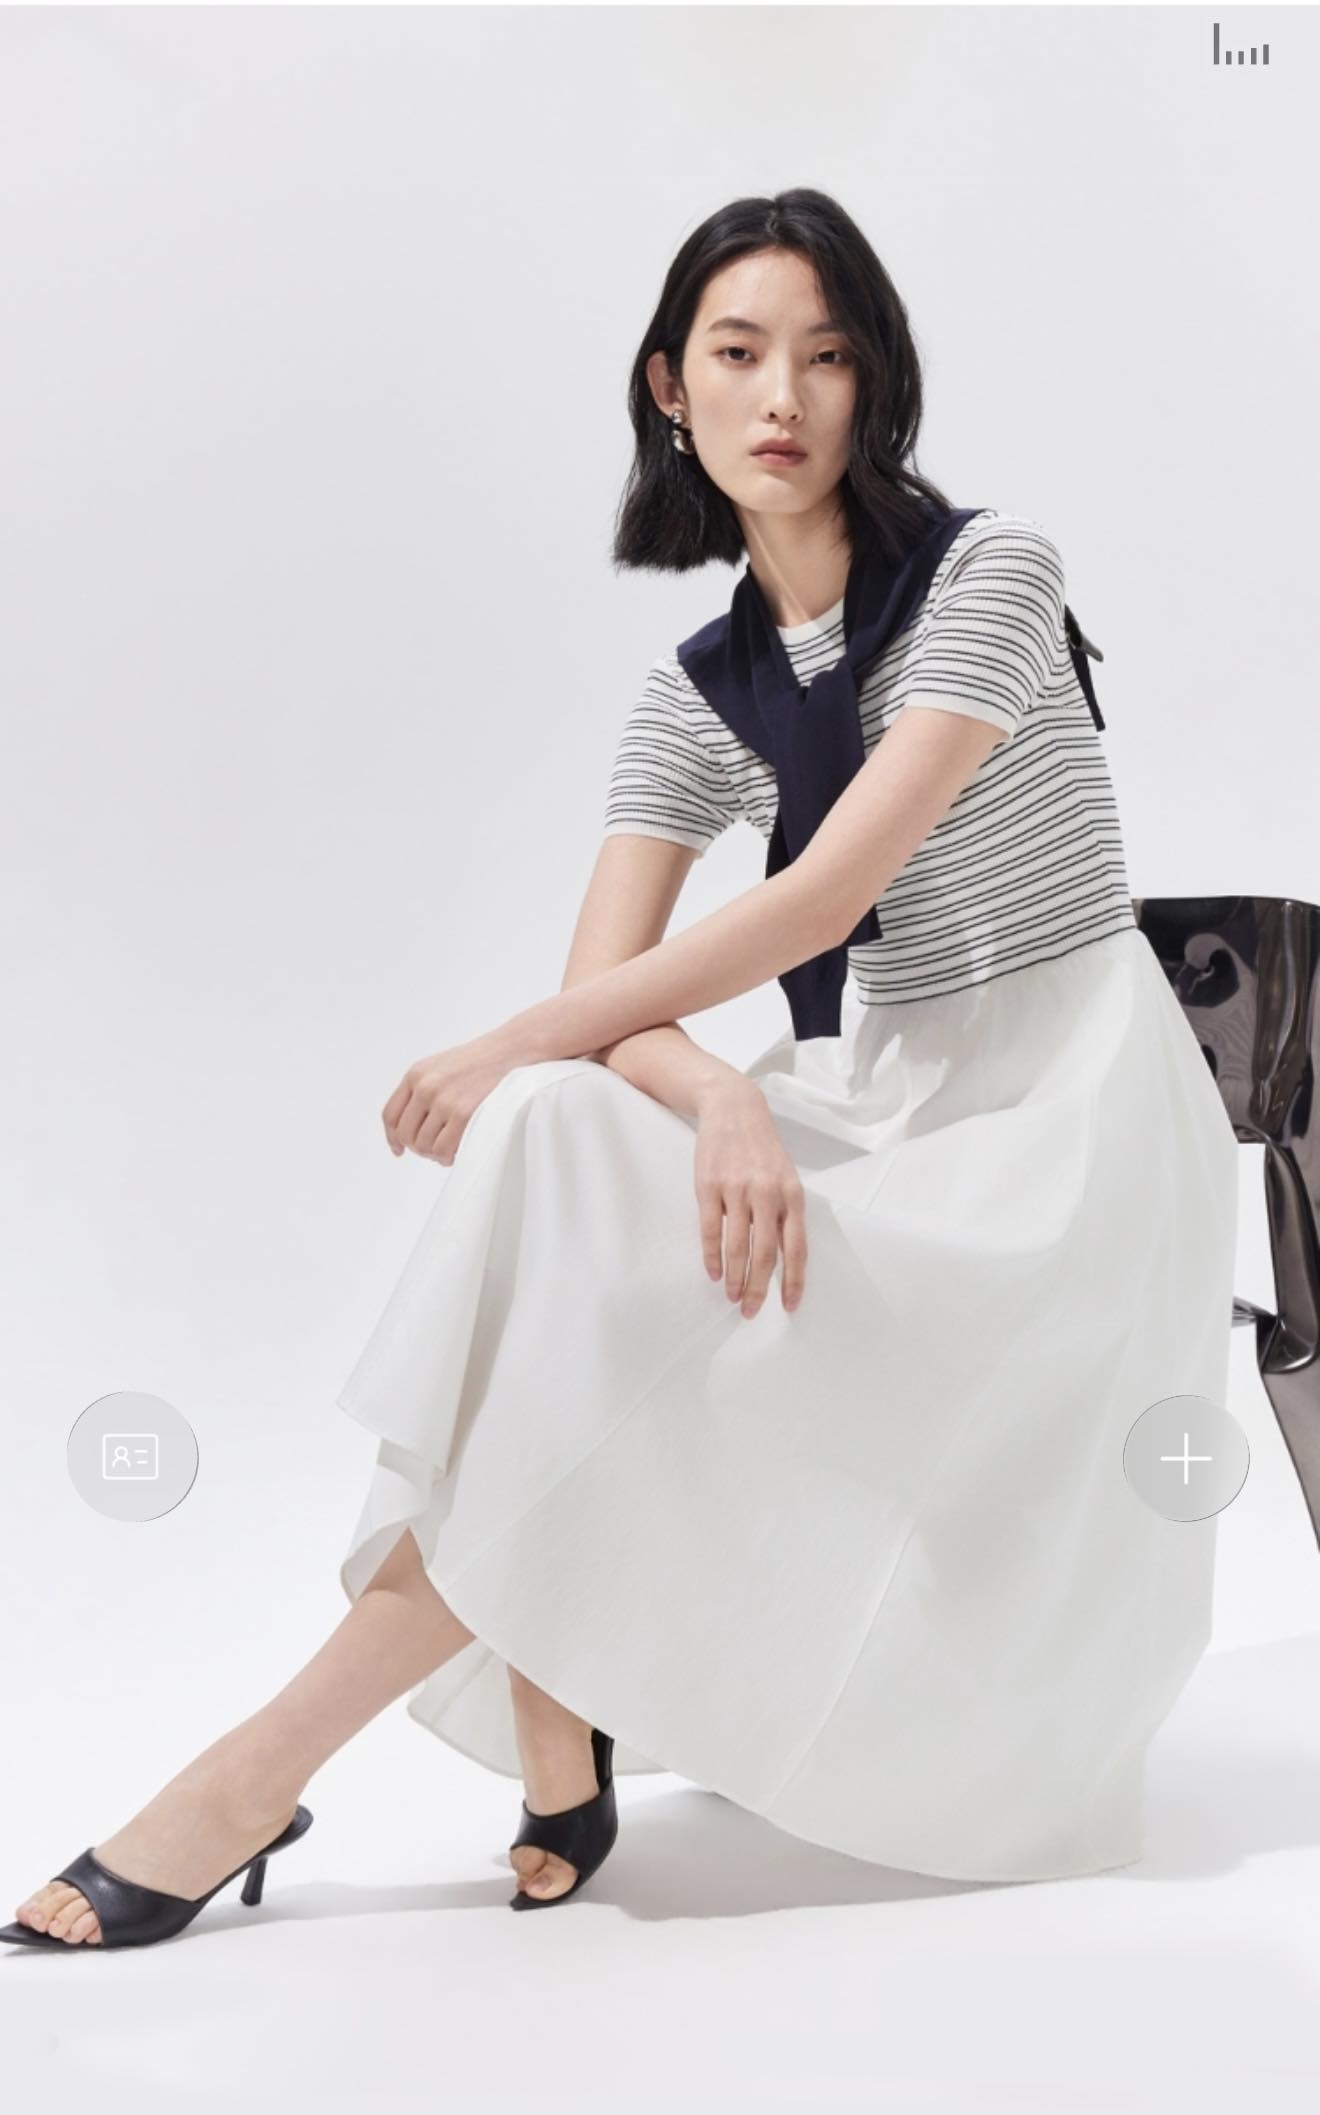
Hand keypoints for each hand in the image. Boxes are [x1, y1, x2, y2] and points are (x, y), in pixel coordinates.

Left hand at [382, 1031, 521, 1165]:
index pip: (390, 1115)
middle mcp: (425, 1087)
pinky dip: (447, 1157)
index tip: (399, 1149)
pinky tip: (456, 1153)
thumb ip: (422, 1089)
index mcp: (415, 1075)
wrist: (510, 1050)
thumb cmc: (479, 1061)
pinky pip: (444, 1149)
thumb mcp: (440, 1066)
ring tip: (448, 1150)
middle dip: (417, 1147)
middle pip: (405, 1134)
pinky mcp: (463, 1114)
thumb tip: (408, 1126)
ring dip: (435, 1154)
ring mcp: (443, 1101)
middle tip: (433, 1149)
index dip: (392, 1137)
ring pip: (424, 1145)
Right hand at [693, 1081, 806, 1318]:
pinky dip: (711, 1257)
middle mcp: (767, 1194)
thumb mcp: (785, 1178)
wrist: (734, 1109)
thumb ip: (786, 1214)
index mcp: (792, 1195)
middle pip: (765, 1255)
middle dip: (759, 1289)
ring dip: (735, 1278)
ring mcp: (737, 1190)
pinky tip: (714, 1273)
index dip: (793, 1281)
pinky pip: (710, 1231)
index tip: (789, 1306)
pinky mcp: (709, 1187)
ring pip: (737, 1247)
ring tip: (732, 1297)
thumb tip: (786, 1259)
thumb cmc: (762, 1149)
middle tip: (752, 1311)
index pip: (796, 1248)